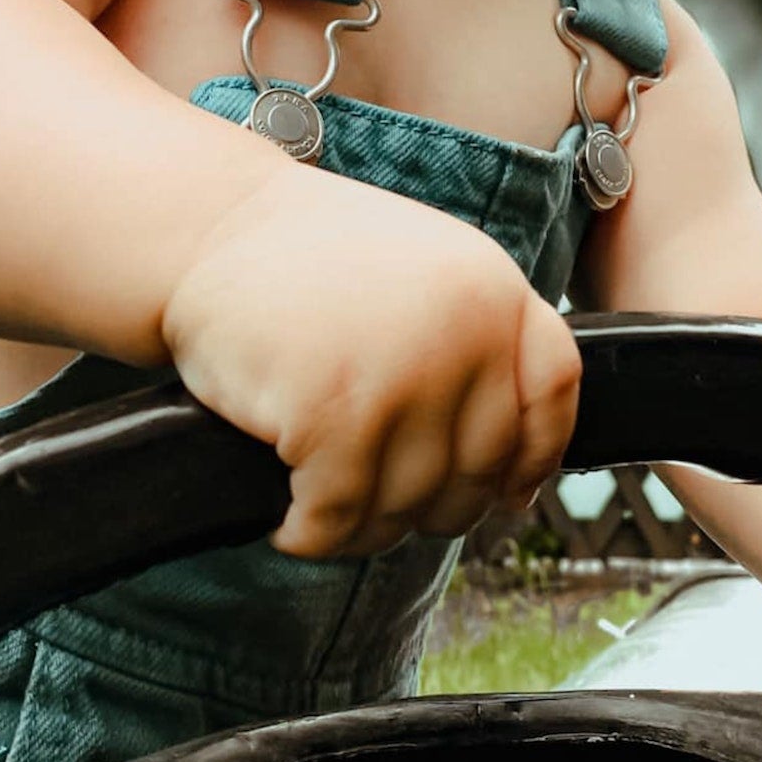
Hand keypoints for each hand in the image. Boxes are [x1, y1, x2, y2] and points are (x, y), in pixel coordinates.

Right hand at [160, 159, 580, 559]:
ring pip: (409, 507)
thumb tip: (514, 478)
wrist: (205, 227)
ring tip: (325, 508)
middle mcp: (465, 330)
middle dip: (428, 506)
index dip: (534, 455)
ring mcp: (403, 374)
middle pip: (480, 470)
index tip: (507, 491)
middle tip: (377, 503)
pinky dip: (311, 534)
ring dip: (363, 528)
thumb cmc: (302, 259)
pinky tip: (290, 523)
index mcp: (491, 287)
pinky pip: (339, 516)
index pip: (556, 391)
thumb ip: (472, 347)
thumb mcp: (422, 273)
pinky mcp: (335, 415)